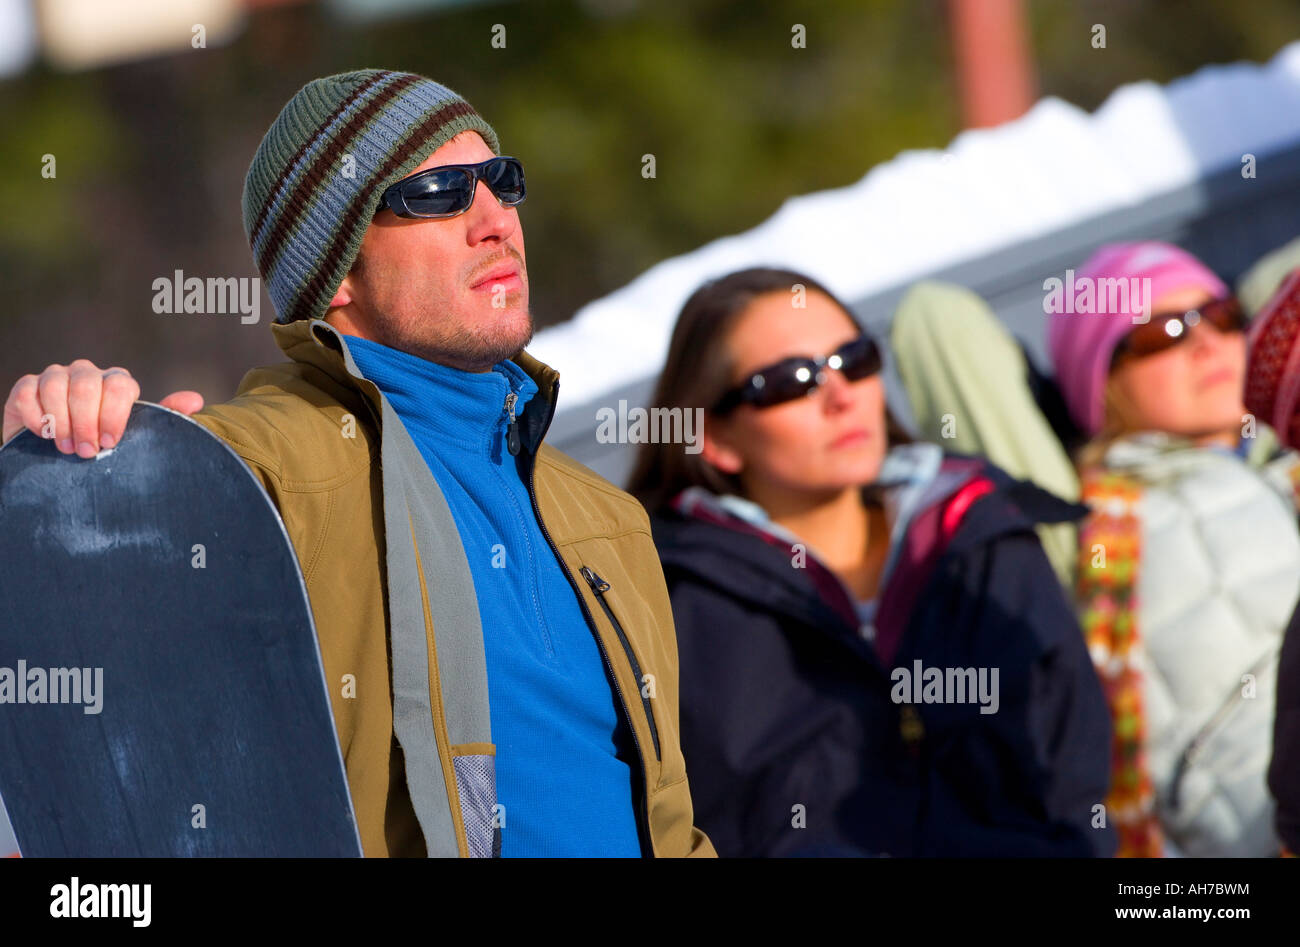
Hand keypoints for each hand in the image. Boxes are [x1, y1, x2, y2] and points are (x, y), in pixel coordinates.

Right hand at [2, 360, 203, 455]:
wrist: (59, 459)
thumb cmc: (104, 445)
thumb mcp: (136, 436)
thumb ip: (165, 417)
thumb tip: (196, 400)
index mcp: (117, 383)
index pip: (121, 385)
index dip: (115, 414)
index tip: (110, 443)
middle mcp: (88, 374)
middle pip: (87, 385)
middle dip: (87, 422)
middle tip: (87, 452)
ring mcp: (56, 377)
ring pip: (56, 385)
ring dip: (61, 422)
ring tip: (67, 449)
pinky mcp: (27, 387)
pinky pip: (27, 392)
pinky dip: (35, 416)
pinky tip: (43, 435)